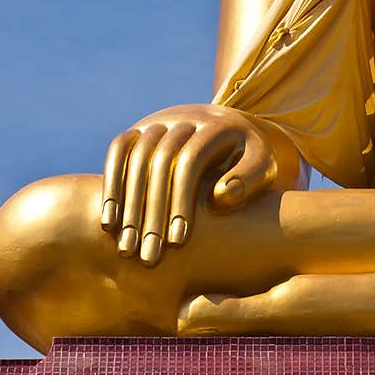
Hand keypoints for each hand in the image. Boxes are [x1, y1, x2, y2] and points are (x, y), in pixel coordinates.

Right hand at [100, 103, 302, 266]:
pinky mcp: (141, 129)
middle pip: (160, 160)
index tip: (179, 241)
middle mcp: (185, 117)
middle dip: (152, 211)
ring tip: (127, 249)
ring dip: (128, 204)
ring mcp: (160, 120)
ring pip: (136, 157)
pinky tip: (109, 222)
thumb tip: (220, 196)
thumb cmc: (251, 161)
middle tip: (149, 258)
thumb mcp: (264, 166)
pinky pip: (119, 150)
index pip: (191, 159)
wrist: (236, 133)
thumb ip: (250, 178)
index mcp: (218, 123)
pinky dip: (112, 183)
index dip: (182, 200)